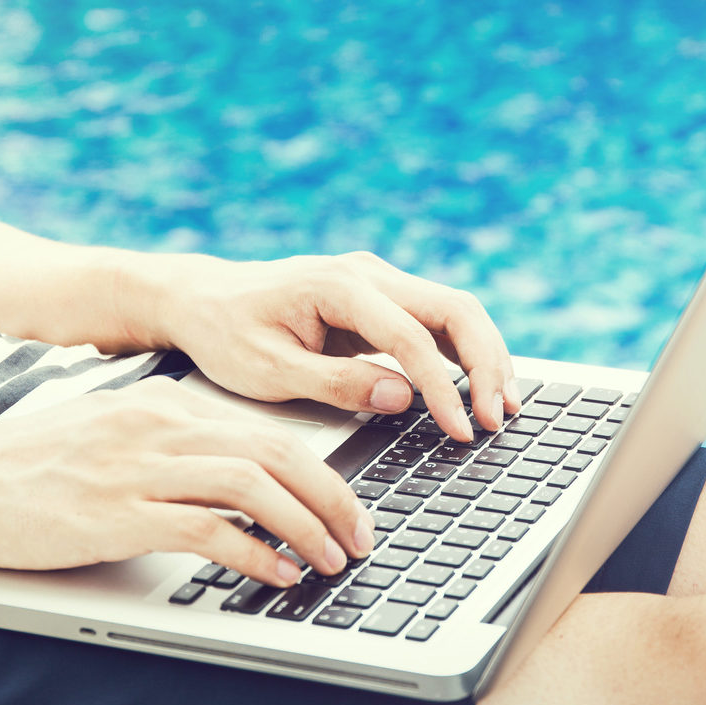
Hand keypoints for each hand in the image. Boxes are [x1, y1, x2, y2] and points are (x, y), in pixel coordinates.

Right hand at [0, 377, 373, 586]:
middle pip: (277, 453)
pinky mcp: (116, 514)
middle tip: (362, 539)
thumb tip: (239, 478)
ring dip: (307, 527)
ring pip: (254, 486)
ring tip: (332, 562)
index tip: (350, 508)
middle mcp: (160, 426)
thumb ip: (172, 444)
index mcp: (165, 403)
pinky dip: (255, 554)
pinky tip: (277, 576)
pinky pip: (208, 530)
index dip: (324, 472)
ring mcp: (138, 468)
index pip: (268, 432)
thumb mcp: (112, 433)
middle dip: (334, 499)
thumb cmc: (28, 466)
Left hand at [138, 252, 520, 441]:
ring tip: (503, 406)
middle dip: (486, 364)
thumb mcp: (267, 371)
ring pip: (455, 311)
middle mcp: (367, 274)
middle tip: (497, 417)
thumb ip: (335, 384)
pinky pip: (436, 321)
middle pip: (455, 309)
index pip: (411, 337)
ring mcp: (378, 281)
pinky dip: (464, 353)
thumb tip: (402, 397)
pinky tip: (478, 387)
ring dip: (485, 357)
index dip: (443, 387)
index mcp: (338, 286)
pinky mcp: (380, 299)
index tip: (459, 429)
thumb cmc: (225, 333)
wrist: (202, 300)